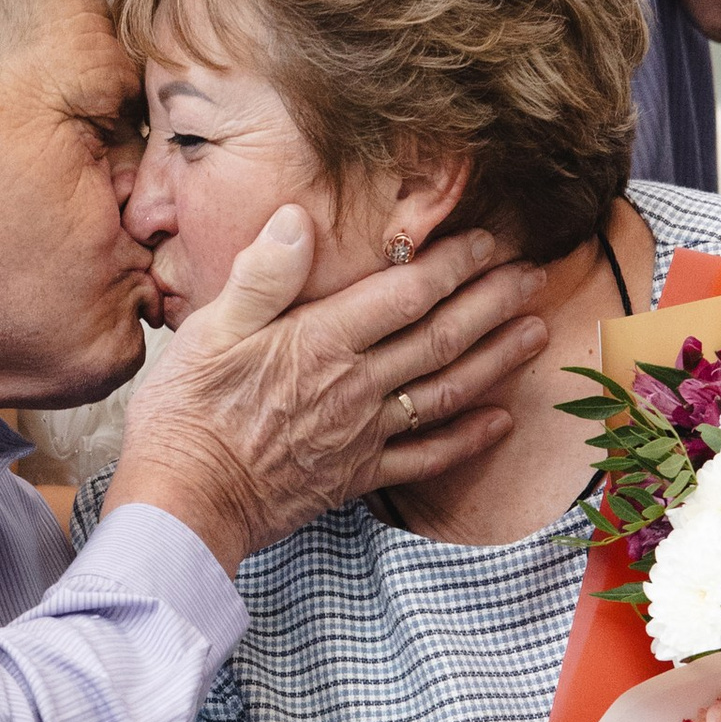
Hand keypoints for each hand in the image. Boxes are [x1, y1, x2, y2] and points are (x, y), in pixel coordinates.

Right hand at [107, 213, 546, 578]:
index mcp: (320, 342)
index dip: (452, 264)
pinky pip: (426, 458)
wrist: (184, 502)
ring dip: (496, 360)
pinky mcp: (355, 476)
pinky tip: (500, 422)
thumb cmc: (186, 414)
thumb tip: (297, 220)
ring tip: (536, 333)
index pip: (404, 293)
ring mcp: (361, 435)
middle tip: (534, 276)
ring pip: (445, 391)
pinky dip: (468, 439)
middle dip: (492, 302)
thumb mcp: (208, 330)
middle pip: (440, 337)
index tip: (487, 240)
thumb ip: (261, 276)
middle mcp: (354, 386)